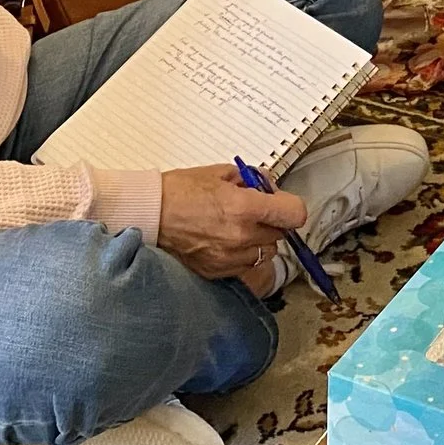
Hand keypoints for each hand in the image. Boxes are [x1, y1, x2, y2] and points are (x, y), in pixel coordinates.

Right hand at [157, 164, 306, 279]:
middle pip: (281, 233)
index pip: (294, 214)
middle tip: (252, 211)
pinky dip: (241, 255)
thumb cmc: (178, 192)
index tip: (282, 204)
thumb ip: (252, 179)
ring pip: (265, 252)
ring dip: (258, 241)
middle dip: (271, 221)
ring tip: (236, 228)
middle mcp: (241, 235)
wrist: (148, 215)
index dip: (290, 207)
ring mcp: (230, 257)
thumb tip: (270, 186)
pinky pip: (245, 265)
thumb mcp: (220, 173)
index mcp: (245, 207)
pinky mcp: (218, 271)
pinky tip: (224, 241)